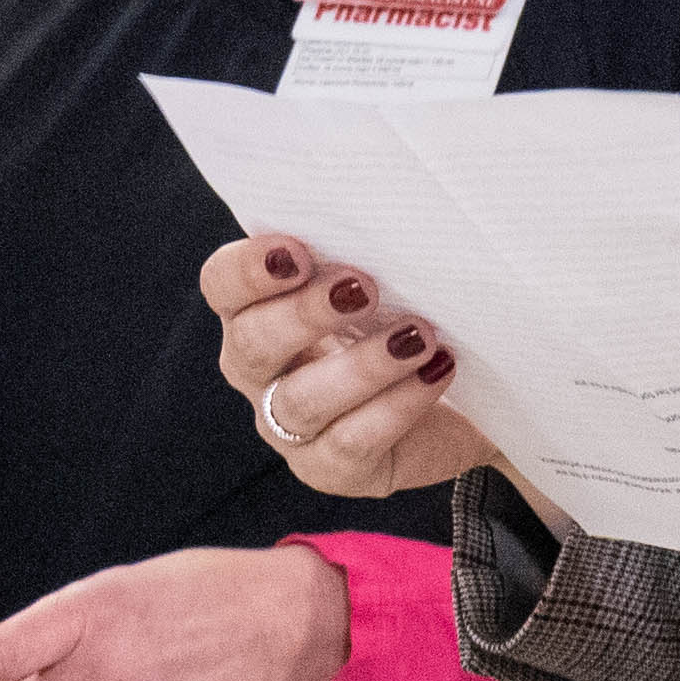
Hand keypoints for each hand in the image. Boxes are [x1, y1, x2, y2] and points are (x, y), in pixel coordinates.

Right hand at [200, 234, 503, 498]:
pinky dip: (396, 406)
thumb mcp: (383, 280)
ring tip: (417, 337)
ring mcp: (289, 428)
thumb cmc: (403, 321)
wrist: (457, 403)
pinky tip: (435, 372)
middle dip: (304, 315)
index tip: (298, 252)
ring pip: (300, 402)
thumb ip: (366, 249)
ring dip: (360, 366)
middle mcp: (261, 371)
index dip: (249, 269)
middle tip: (364, 287)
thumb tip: (394, 211)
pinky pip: (350, 443)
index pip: (222, 285)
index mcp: (257, 310)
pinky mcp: (330, 469)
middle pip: (250, 345)